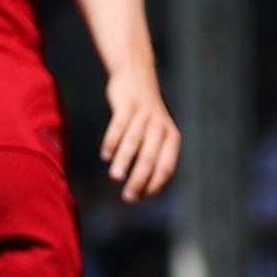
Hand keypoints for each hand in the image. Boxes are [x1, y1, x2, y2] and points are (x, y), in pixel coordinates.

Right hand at [99, 69, 180, 201]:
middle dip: (139, 180)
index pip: (166, 168)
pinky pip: (118, 126)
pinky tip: (106, 155)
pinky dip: (112, 141)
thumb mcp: (157, 134)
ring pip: (134, 143)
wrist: (136, 77)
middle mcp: (160, 127)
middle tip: (127, 196)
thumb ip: (153, 156)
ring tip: (115, 177)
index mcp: (171, 138)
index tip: (141, 199)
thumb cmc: (144, 115)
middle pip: (150, 158)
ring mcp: (143, 115)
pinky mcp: (127, 105)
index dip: (154, 185)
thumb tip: (142, 190)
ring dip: (125, 161)